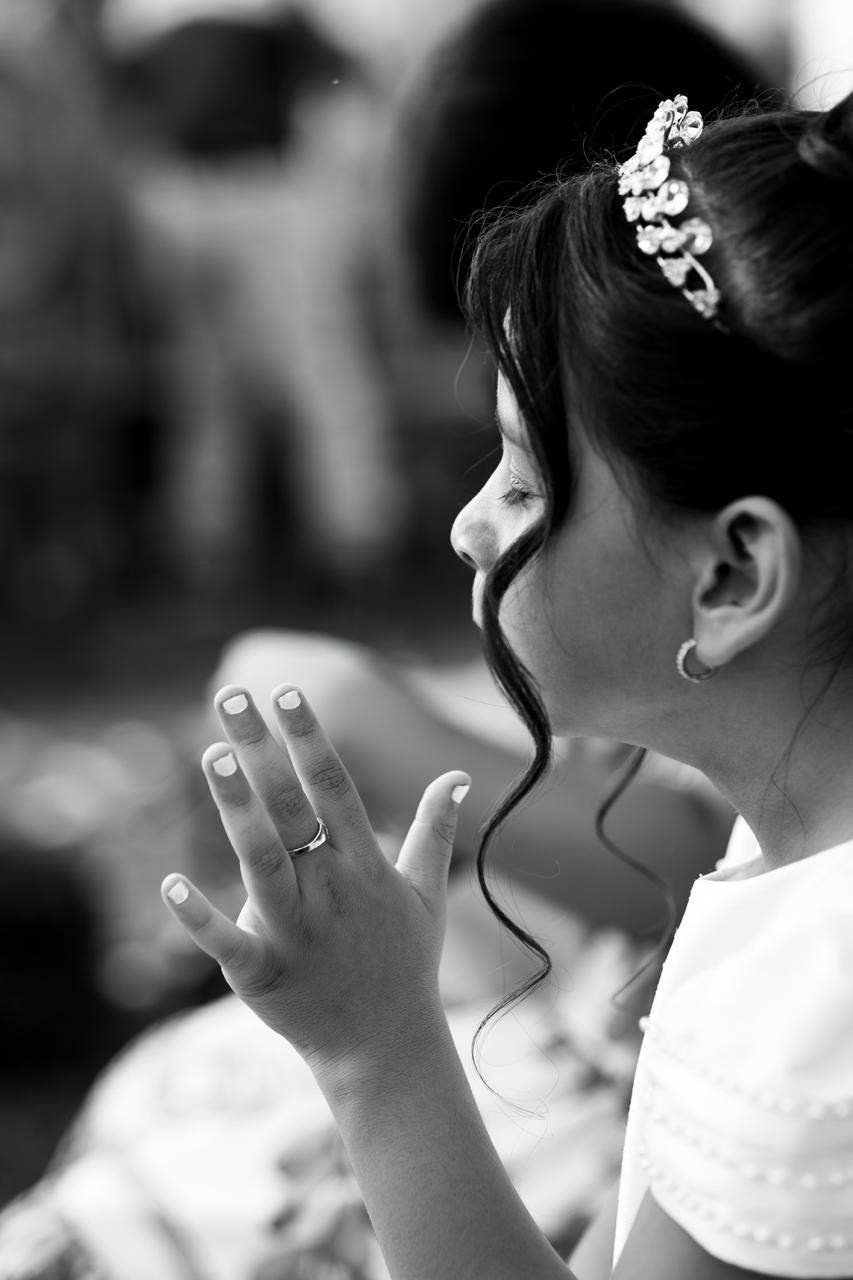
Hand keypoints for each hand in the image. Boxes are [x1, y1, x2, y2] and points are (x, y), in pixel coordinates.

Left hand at [161, 683, 470, 1081]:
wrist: (386, 1048)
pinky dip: (199, 918)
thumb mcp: (426, 893)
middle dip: (260, 750)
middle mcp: (328, 890)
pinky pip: (227, 943)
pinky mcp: (263, 974)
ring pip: (261, 860)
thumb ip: (433, 829)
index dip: (309, 738)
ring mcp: (295, 932)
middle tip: (231, 695)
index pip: (333, 787)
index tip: (287, 691)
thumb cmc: (404, 963)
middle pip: (290, 809)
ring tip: (211, 755)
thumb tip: (455, 775)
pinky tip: (170, 884)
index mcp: (363, 866)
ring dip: (236, 809)